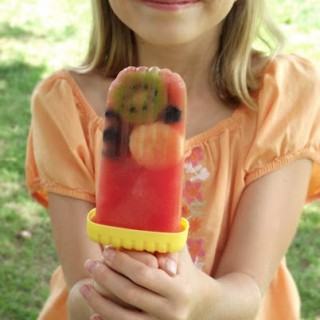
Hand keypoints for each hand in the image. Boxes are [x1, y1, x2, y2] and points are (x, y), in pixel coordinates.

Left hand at [81, 246, 213, 319]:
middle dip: (106, 278)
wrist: (203, 304)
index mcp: (178, 289)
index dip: (122, 262)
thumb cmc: (187, 272)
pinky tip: (93, 315)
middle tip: (90, 263)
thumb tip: (147, 237)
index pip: (144, 274)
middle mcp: (170, 312)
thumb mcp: (182, 256)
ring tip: (84, 287)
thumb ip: (167, 245)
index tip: (107, 250)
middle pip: (129, 295)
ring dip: (99, 303)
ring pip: (123, 319)